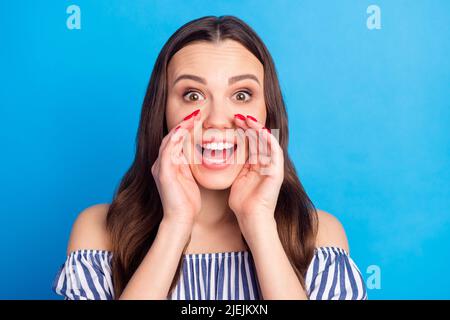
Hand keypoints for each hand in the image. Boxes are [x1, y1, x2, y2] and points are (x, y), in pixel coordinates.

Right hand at [151, 109, 200, 229]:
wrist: (180, 219)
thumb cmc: (187, 202)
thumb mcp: (190, 178)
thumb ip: (190, 165)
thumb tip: (201, 153)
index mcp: (168, 164)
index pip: (176, 140)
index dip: (186, 128)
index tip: (199, 118)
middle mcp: (161, 163)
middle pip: (172, 136)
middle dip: (184, 124)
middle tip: (197, 113)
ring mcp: (160, 167)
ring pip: (170, 140)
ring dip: (182, 128)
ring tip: (194, 118)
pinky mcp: (163, 173)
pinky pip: (169, 151)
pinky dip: (177, 140)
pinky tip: (186, 132)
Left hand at [229, 114, 283, 234]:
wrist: (250, 217)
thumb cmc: (242, 202)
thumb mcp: (236, 178)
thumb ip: (236, 165)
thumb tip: (223, 153)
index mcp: (256, 165)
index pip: (251, 142)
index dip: (243, 131)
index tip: (232, 121)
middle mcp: (266, 163)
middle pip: (259, 139)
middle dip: (249, 126)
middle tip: (238, 117)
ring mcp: (273, 166)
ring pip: (267, 141)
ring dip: (257, 129)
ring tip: (247, 120)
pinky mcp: (277, 171)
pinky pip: (275, 151)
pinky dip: (268, 140)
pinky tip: (260, 130)